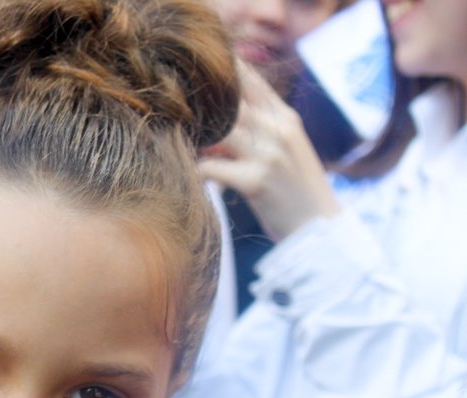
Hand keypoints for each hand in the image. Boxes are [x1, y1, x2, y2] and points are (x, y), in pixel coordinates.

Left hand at [199, 61, 340, 241]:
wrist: (320, 230)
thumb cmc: (295, 192)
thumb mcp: (284, 149)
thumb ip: (256, 129)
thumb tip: (211, 121)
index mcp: (285, 117)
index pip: (250, 79)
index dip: (220, 72)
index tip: (193, 77)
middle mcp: (278, 129)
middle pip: (229, 99)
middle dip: (198, 106)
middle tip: (172, 114)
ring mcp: (268, 153)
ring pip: (218, 128)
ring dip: (195, 138)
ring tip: (182, 146)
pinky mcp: (256, 180)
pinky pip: (211, 166)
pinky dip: (197, 171)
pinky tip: (193, 178)